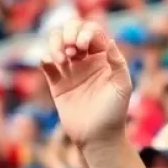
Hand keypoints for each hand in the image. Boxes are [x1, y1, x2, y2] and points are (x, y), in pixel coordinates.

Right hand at [43, 19, 132, 148]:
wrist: (98, 137)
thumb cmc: (115, 112)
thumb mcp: (123, 86)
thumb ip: (118, 63)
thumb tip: (110, 41)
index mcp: (103, 57)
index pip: (92, 31)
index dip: (84, 32)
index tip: (82, 45)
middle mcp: (86, 59)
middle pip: (71, 31)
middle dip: (68, 32)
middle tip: (71, 49)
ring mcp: (70, 70)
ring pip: (57, 43)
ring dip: (55, 43)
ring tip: (61, 59)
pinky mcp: (57, 82)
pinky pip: (47, 64)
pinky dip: (45, 57)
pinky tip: (50, 62)